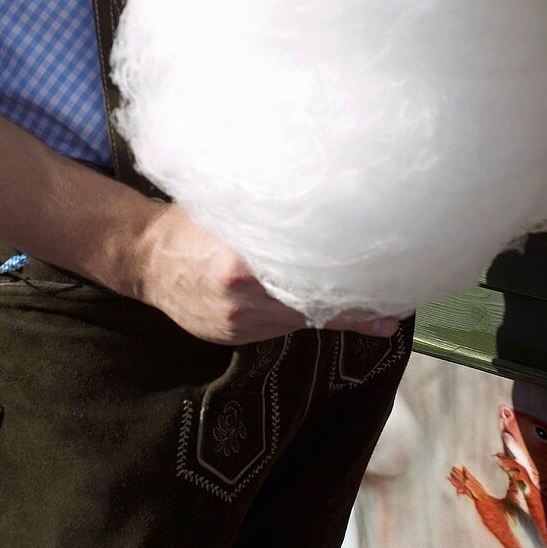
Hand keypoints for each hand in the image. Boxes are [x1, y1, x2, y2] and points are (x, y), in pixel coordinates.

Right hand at [129, 203, 401, 344]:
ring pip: (303, 320)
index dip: (356, 283)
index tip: (395, 282)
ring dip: (339, 311)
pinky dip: (308, 316)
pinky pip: (284, 327)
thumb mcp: (232, 209)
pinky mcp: (235, 338)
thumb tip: (336, 222)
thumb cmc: (192, 221)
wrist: (145, 258)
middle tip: (401, 298)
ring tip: (378, 301)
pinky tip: (328, 304)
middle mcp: (242, 298)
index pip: (313, 277)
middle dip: (358, 301)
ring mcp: (238, 324)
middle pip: (314, 304)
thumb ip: (276, 220)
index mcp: (240, 262)